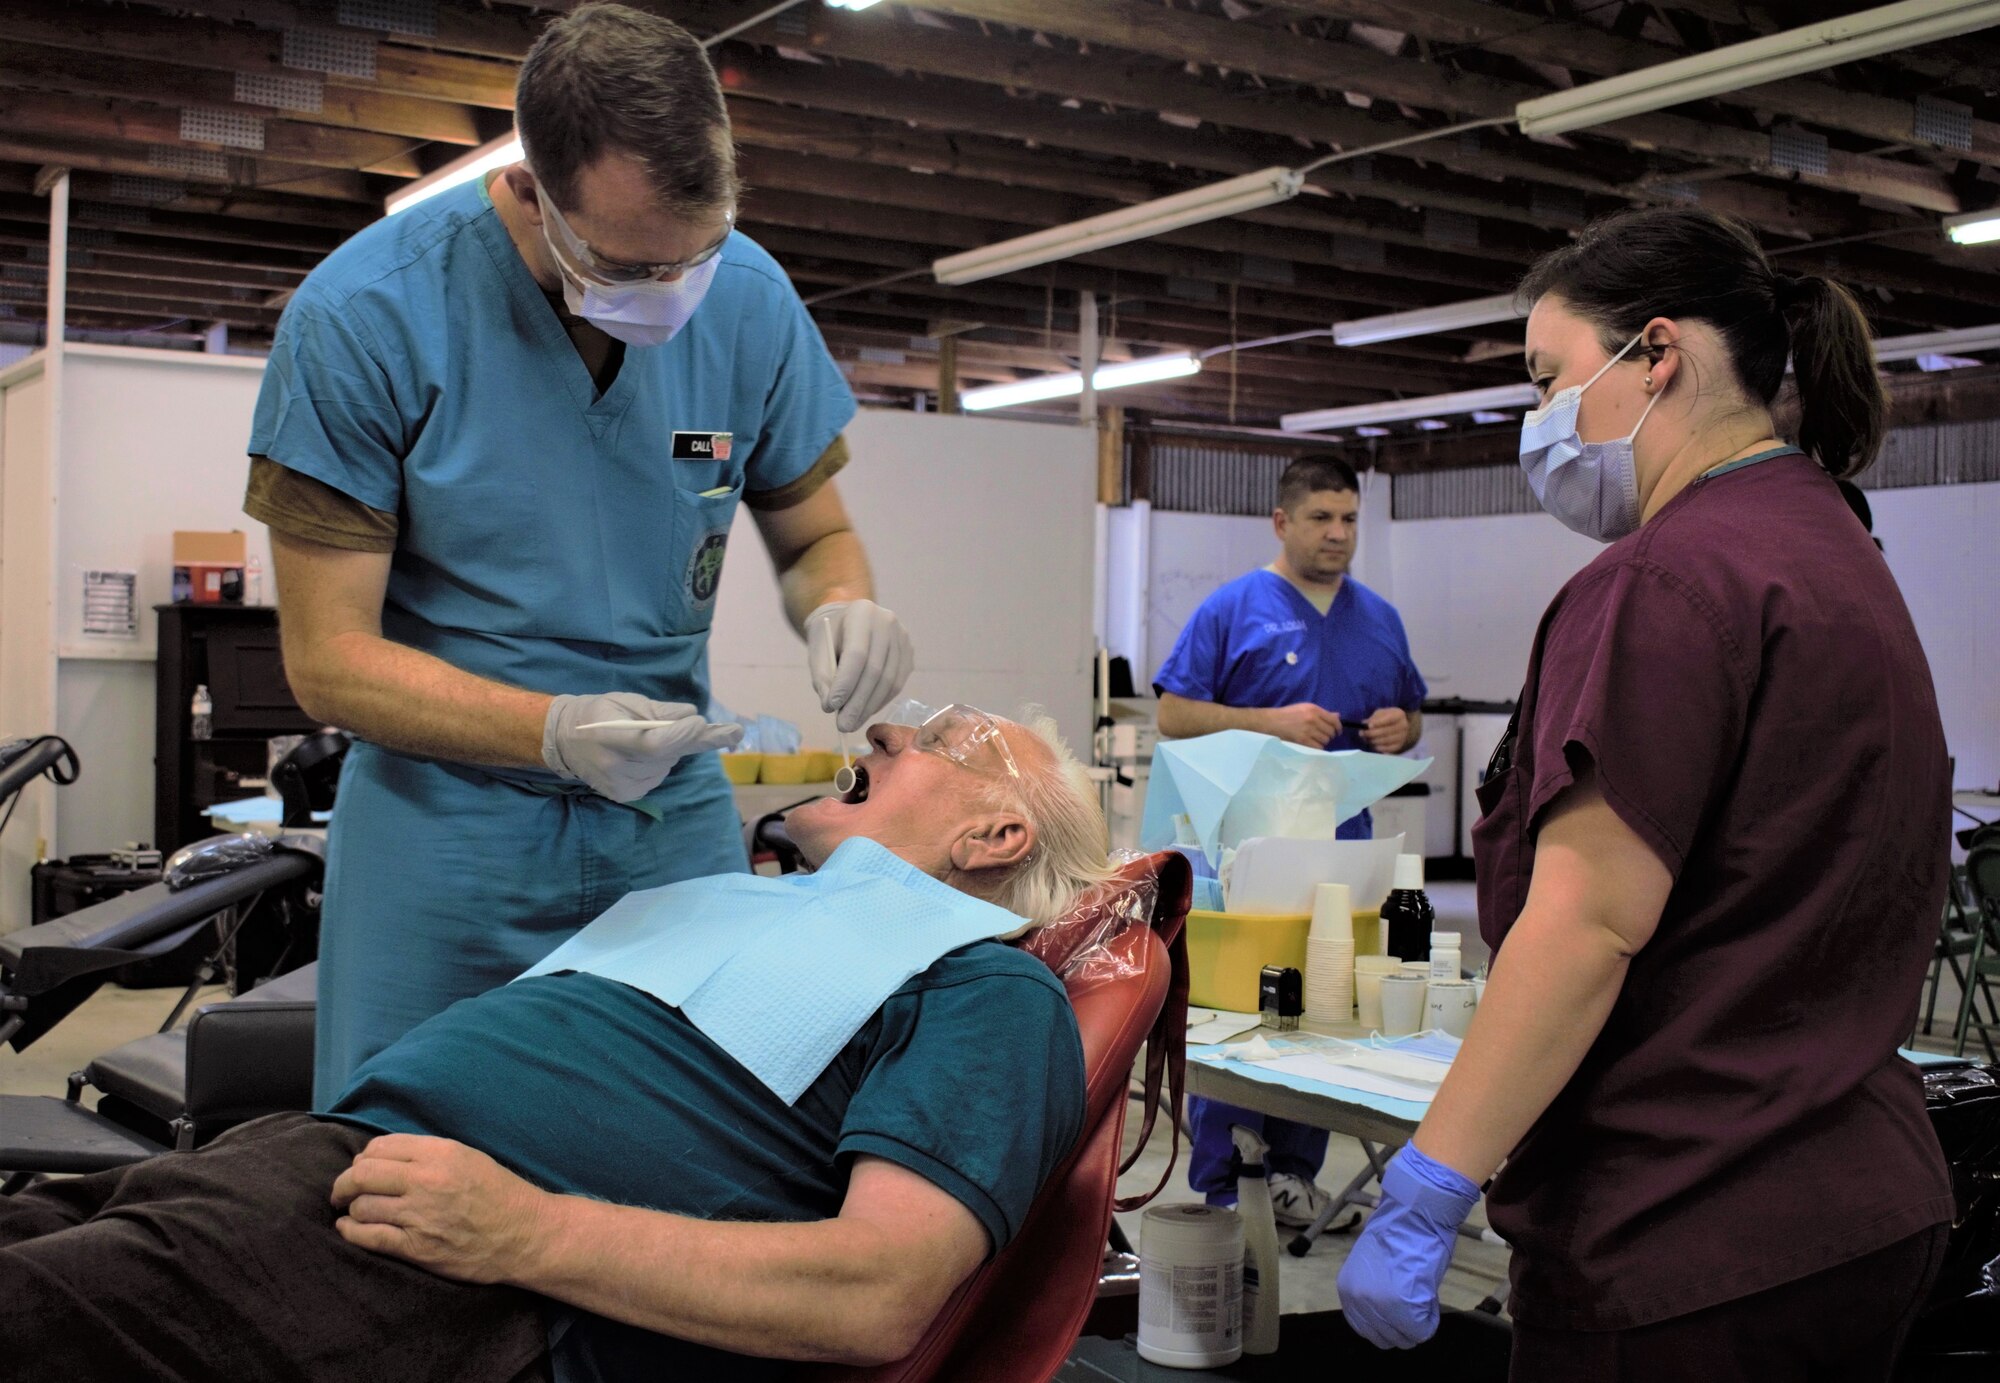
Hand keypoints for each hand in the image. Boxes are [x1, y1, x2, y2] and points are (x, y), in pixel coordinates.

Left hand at [330, 1134, 547, 1284]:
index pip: (379, 1148)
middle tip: (342, 1191)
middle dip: (345, 1183)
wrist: (525, 1234)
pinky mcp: (417, 1247)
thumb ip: (427, 1153)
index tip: (362, 1168)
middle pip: (362, 1174)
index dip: (363, 1158)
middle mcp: (426, 1180)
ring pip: (361, 1206)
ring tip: (355, 1211)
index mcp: (440, 1153)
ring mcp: (420, 1215)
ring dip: (353, 1208)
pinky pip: (368, 1237)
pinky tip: (348, 1228)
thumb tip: (382, 1157)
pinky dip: (351, 1231)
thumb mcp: (468, 1157)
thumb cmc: (499, 1194)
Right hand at [542, 693, 742, 802]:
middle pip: (665, 757)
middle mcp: (614, 767)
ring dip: (670, 751)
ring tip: (648, 739)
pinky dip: (659, 764)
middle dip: (684, 738)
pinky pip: (657, 777)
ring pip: (665, 767)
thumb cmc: (599, 713)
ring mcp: (619, 786)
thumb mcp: (626, 702)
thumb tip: (692, 714)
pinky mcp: (624, 796)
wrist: (565, 740)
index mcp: (610, 737)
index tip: (701, 722)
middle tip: (694, 724)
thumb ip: (659, 710)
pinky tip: (641, 756)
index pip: (654, 744)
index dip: (681, 735)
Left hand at [805, 600, 914, 733]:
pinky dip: (879, 702)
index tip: (832, 707)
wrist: (851, 621)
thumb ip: (822, 676)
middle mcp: (887, 622)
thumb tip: (831, 707)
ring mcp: (902, 638)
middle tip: (843, 726)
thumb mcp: (818, 650)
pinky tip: (865, 712)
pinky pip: (896, 684)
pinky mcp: (909, 654)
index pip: (857, 653)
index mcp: (862, 613)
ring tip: (851, 723)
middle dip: (857, 702)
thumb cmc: (831, 636)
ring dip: (869, 707)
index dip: (845, 683)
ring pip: (888, 681)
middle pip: (875, 670)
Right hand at [1261, 702, 1342, 747]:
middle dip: (1329, 735)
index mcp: (1314, 709)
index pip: (1334, 720)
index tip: (1337, 732)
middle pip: (1331, 731)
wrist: (1271, 722)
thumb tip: (1337, 716)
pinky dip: (1317, 748)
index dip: (1338, 727)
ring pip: (1325, 740)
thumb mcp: (1304, 708)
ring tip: (1315, 740)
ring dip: (1322, 742)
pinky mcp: (1303, 740)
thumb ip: (1321, 713)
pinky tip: (1312, 745)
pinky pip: (1318, 747)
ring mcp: (1308, 730)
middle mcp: (1312, 719)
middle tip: (1322, 736)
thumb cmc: (1288, 714)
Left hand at [1337, 1142, 1481, 1348]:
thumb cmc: (1399, 1233)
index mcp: (1347, 1290)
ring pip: (1404, 1338)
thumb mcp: (1373, 1267)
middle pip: (1385, 1338)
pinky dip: (1430, 1319)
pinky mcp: (1404, 1308)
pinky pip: (1421, 1330)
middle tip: (1417, 1303)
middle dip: (1404, 1326)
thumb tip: (1387, 1314)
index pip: (1366, 1328)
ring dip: (1417, 1323)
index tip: (1402, 1306)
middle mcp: (1359, 1301)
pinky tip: (1431, 1297)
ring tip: (1423, 1296)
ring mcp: (1380, 1306)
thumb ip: (1374, 1292)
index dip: (1389, 1322)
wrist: (1414, 1213)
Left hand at [1357, 707, 1412, 753]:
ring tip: (1365, 738)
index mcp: (1399, 715)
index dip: (1378, 723)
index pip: (1389, 719)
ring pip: (1385, 741)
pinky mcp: (1399, 746)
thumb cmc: (1386, 717)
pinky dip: (1377, 747)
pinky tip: (1372, 743)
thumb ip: (1373, 718)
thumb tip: (1365, 724)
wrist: (1398, 725)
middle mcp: (1403, 726)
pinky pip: (1386, 749)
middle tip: (1361, 733)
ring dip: (1373, 740)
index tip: (1368, 726)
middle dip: (1371, 733)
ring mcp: (1402, 737)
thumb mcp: (1380, 713)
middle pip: (1386, 731)